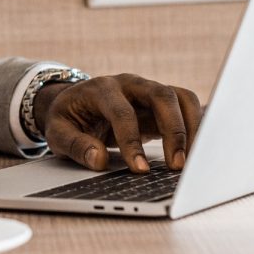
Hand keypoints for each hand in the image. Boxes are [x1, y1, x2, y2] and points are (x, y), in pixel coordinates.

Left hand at [35, 73, 201, 173]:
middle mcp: (129, 84)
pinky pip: (187, 107)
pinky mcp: (161, 103)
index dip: (132, 141)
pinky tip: (194, 152)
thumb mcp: (57, 132)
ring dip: (190, 128)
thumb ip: (75, 145)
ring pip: (181, 98)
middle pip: (161, 95)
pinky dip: (195, 127)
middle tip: (176, 165)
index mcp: (101, 89)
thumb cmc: (68, 118)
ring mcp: (148, 90)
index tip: (139, 169)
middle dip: (173, 130)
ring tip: (188, 162)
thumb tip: (98, 160)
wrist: (76, 103)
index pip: (122, 112)